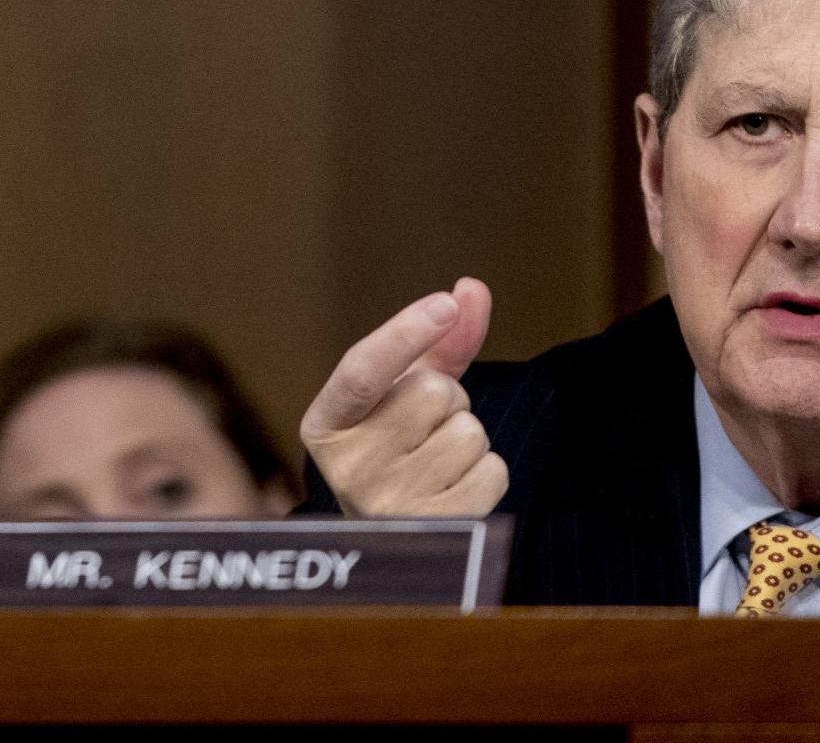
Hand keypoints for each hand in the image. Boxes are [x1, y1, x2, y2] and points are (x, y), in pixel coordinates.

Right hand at [299, 278, 507, 516]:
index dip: (405, 333)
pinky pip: (492, 471)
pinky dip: (487, 472)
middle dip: (448, 398)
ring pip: (468, 431)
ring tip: (439, 458)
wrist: (398, 529)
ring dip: (468, 436)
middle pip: (433, 392)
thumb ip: (440, 339)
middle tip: (426, 426)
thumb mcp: (407, 389)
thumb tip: (471, 288)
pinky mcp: (435, 531)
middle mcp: (347, 468)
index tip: (444, 303)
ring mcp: (389, 505)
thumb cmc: (399, 444)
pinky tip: (455, 486)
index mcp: (327, 424)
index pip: (363, 371)